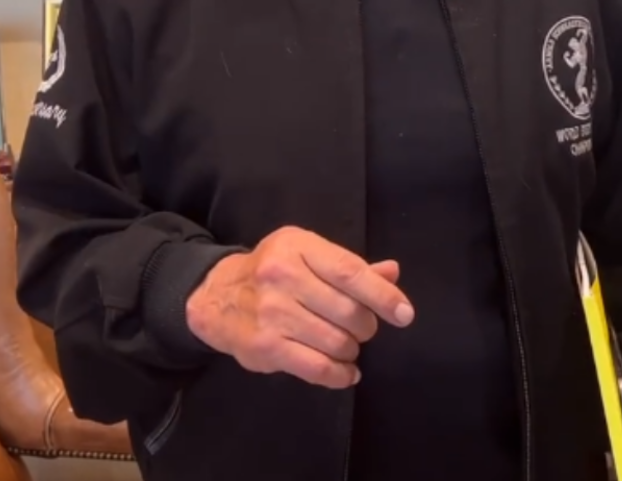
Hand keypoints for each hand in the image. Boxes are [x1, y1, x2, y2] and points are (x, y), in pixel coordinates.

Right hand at [185, 226, 414, 389]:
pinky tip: (346, 371)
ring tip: (348, 345)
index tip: (404, 313)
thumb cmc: (273, 270)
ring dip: (352, 349)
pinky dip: (340, 374)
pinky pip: (317, 367)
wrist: (217, 296)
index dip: (382, 294)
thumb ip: (349, 266)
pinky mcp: (266, 347)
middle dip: (366, 325)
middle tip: (362, 326)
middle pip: (348, 310)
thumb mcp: (307, 253)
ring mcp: (272, 313)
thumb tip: (392, 272)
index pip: (349, 271)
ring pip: (336, 341)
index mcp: (298, 247)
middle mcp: (283, 276)